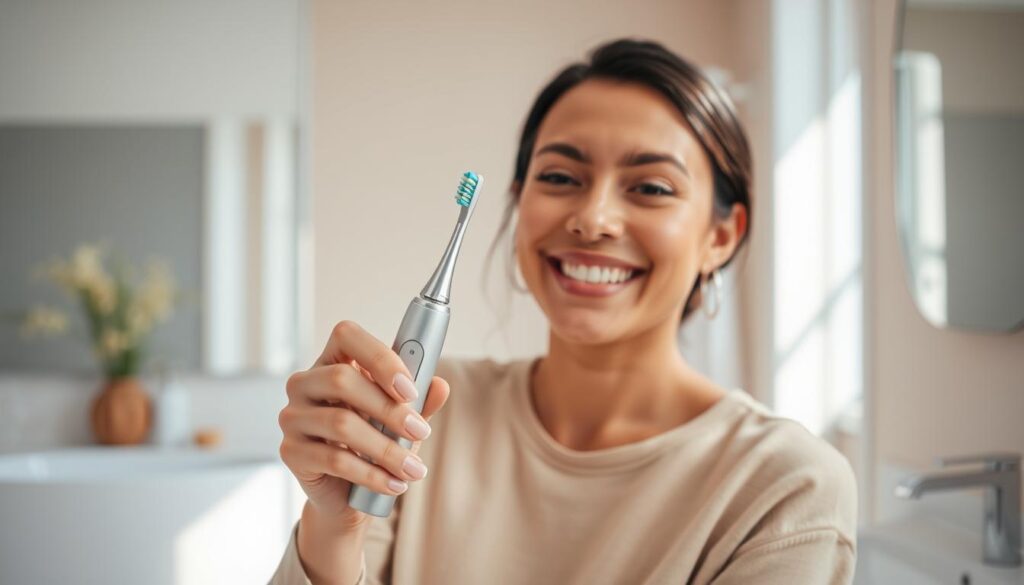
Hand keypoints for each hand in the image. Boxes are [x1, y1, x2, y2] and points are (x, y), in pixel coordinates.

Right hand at [278, 320, 450, 528]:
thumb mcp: (399, 420)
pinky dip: (371, 474)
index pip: (346, 335)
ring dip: (386, 449)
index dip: (379, 357)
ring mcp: (292, 417)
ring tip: (414, 468)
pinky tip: (394, 484)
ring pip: (340, 424)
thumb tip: (440, 386)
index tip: (410, 388)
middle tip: (421, 432)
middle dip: (389, 409)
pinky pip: (334, 460)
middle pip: (341, 379)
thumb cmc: (373, 444)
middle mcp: (304, 384)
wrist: (346, 494)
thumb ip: (419, 402)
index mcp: (331, 362)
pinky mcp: (291, 452)